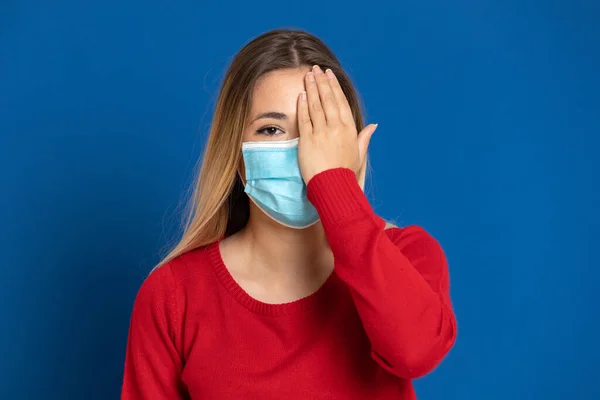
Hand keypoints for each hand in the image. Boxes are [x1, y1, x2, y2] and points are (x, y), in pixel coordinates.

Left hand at [297, 64, 377, 184]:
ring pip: (316, 105)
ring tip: (307, 76)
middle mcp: (336, 128)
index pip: (341, 102)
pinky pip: (305, 119)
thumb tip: (373, 125)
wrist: (334, 187)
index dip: (334, 87)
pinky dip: (303, 105)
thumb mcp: (359, 154)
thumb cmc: (347, 173)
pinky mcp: (308, 140)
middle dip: (321, 82)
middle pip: (328, 99)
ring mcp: (321, 133)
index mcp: (349, 129)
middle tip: (315, 69)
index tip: (329, 75)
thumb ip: (365, 137)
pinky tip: (301, 95)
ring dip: (311, 88)